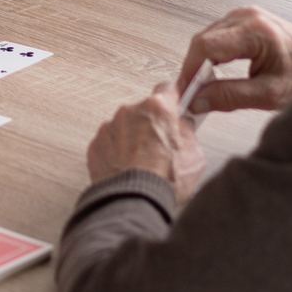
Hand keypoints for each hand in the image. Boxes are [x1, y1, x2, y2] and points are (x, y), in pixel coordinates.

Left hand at [86, 83, 207, 200]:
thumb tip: (183, 127)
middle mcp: (130, 112)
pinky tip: (128, 169)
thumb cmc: (163, 180)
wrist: (133, 201)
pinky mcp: (96, 144)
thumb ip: (188, 133)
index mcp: (157, 109)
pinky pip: (110, 143)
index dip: (173, 99)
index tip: (175, 106)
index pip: (167, 90)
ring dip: (133, 140)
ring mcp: (110, 127)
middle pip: (144, 111)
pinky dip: (117, 153)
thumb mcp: (195, 156)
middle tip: (161, 147)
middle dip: (152, 125)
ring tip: (143, 164)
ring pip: (125, 127)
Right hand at [178, 6, 291, 113]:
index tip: (185, 91)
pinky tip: (213, 72)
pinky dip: (211, 55)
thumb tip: (199, 101)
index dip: (190, 70)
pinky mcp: (246, 20)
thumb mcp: (270, 94)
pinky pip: (217, 35)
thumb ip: (230, 97)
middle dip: (193, 68)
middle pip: (203, 40)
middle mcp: (247, 16)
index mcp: (255, 31)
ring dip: (201, 62)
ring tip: (202, 87)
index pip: (206, 46)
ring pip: (207, 37)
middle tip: (192, 94)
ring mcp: (246, 15)